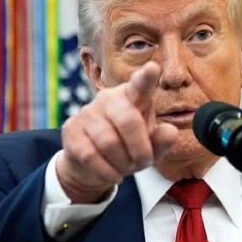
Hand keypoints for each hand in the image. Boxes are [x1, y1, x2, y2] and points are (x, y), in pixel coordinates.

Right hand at [56, 62, 178, 202]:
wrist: (93, 165)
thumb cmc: (127, 149)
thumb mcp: (150, 148)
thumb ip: (162, 141)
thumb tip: (170, 132)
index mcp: (133, 97)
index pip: (140, 85)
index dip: (146, 77)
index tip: (152, 69)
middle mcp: (108, 98)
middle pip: (128, 120)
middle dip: (140, 149)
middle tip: (143, 162)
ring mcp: (87, 112)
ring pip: (108, 142)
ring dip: (123, 163)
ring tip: (126, 167)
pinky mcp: (71, 130)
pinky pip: (91, 155)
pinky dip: (107, 171)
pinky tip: (112, 173)